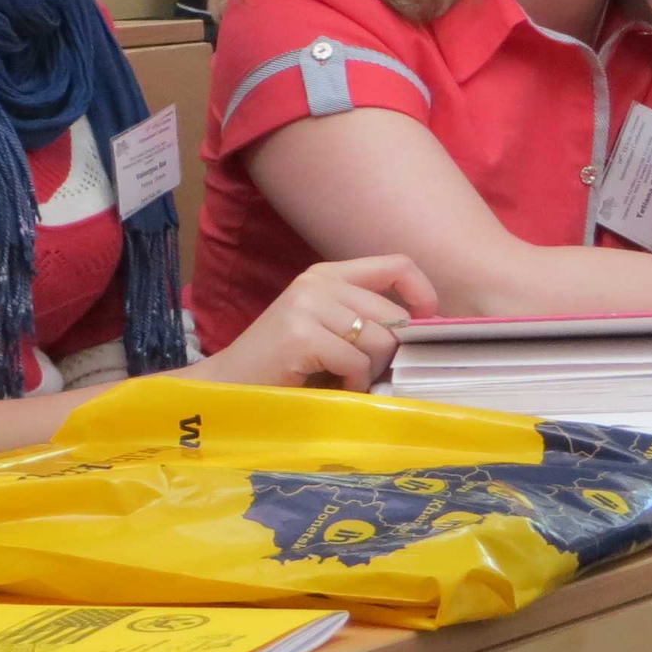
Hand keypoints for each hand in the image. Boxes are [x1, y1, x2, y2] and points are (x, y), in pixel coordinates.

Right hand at [191, 255, 436, 389]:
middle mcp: (317, 281)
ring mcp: (307, 305)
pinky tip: (333, 386)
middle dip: (389, 353)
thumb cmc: (283, 364)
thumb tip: (422, 329)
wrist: (228, 383)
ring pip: (379, 340)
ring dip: (370, 371)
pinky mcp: (301, 335)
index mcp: (326, 274)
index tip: (423, 325)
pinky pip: (356, 361)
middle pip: (392, 314)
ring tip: (345, 380)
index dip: (422, 294)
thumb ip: (363, 317)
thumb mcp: (325, 327)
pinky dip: (353, 382)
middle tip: (365, 373)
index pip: (397, 265)